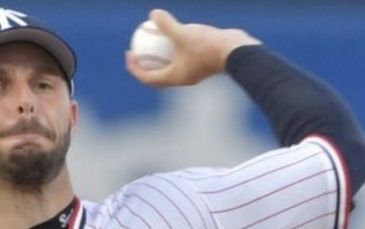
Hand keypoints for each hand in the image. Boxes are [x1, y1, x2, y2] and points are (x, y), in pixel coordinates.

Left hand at [126, 9, 261, 87]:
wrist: (235, 52)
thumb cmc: (208, 46)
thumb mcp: (183, 33)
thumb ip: (167, 25)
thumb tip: (152, 14)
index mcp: (174, 78)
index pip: (147, 77)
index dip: (135, 67)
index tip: (129, 53)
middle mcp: (181, 79)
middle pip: (156, 76)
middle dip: (143, 65)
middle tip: (136, 50)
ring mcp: (192, 73)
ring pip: (170, 67)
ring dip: (159, 58)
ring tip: (153, 42)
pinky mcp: (201, 65)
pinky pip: (182, 58)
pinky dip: (174, 50)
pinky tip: (174, 33)